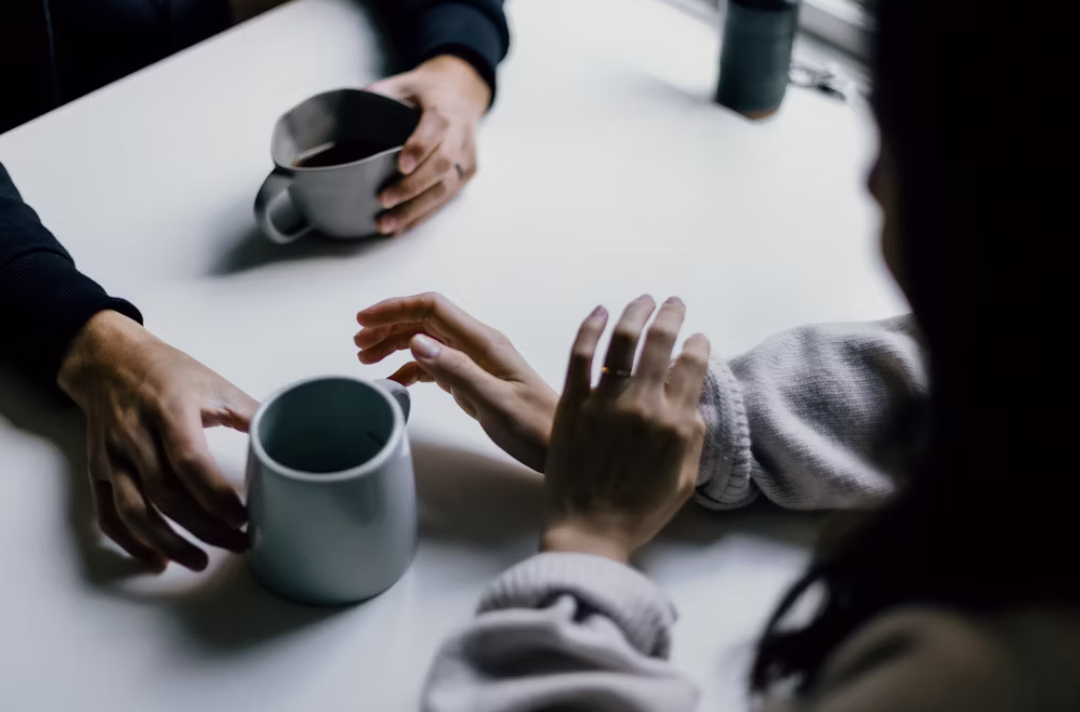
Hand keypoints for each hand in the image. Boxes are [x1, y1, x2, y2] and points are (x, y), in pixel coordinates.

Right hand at [58, 311, 257, 570]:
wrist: (108, 359)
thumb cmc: (167, 371)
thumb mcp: (214, 382)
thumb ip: (250, 412)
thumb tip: (286, 438)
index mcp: (170, 410)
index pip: (190, 462)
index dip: (216, 496)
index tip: (245, 517)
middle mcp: (136, 435)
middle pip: (166, 494)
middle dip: (204, 527)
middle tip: (238, 544)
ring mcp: (113, 456)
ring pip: (134, 511)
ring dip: (168, 542)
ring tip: (200, 561)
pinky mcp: (98, 470)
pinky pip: (108, 514)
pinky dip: (130, 542)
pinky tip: (157, 559)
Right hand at [355, 293, 556, 471]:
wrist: (560, 447)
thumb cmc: (534, 427)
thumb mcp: (494, 402)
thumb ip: (456, 371)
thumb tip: (417, 342)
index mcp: (484, 342)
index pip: (432, 308)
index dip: (395, 308)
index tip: (363, 320)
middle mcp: (478, 345)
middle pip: (425, 321)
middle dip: (389, 325)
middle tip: (358, 344)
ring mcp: (476, 362)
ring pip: (427, 341)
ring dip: (396, 345)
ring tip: (368, 359)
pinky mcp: (474, 380)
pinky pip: (436, 365)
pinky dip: (411, 369)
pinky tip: (395, 382)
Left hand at [366, 55, 490, 234]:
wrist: (463, 92)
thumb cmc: (430, 91)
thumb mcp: (407, 82)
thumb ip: (384, 91)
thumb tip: (358, 101)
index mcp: (444, 112)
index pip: (435, 131)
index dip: (419, 149)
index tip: (400, 166)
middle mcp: (459, 136)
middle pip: (441, 166)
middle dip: (412, 187)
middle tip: (384, 200)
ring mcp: (466, 158)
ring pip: (445, 189)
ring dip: (416, 210)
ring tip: (388, 224)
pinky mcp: (467, 173)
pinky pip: (447, 198)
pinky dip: (424, 215)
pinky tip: (403, 227)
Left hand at [542, 297, 710, 563]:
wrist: (589, 531)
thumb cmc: (639, 512)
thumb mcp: (684, 479)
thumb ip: (693, 437)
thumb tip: (693, 402)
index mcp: (676, 424)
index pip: (693, 367)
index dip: (698, 345)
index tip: (697, 337)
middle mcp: (644, 405)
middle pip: (661, 342)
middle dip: (671, 315)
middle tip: (673, 303)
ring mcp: (605, 401)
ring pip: (623, 340)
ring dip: (636, 312)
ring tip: (643, 300)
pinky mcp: (572, 403)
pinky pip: (581, 354)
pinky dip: (591, 327)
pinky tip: (600, 311)